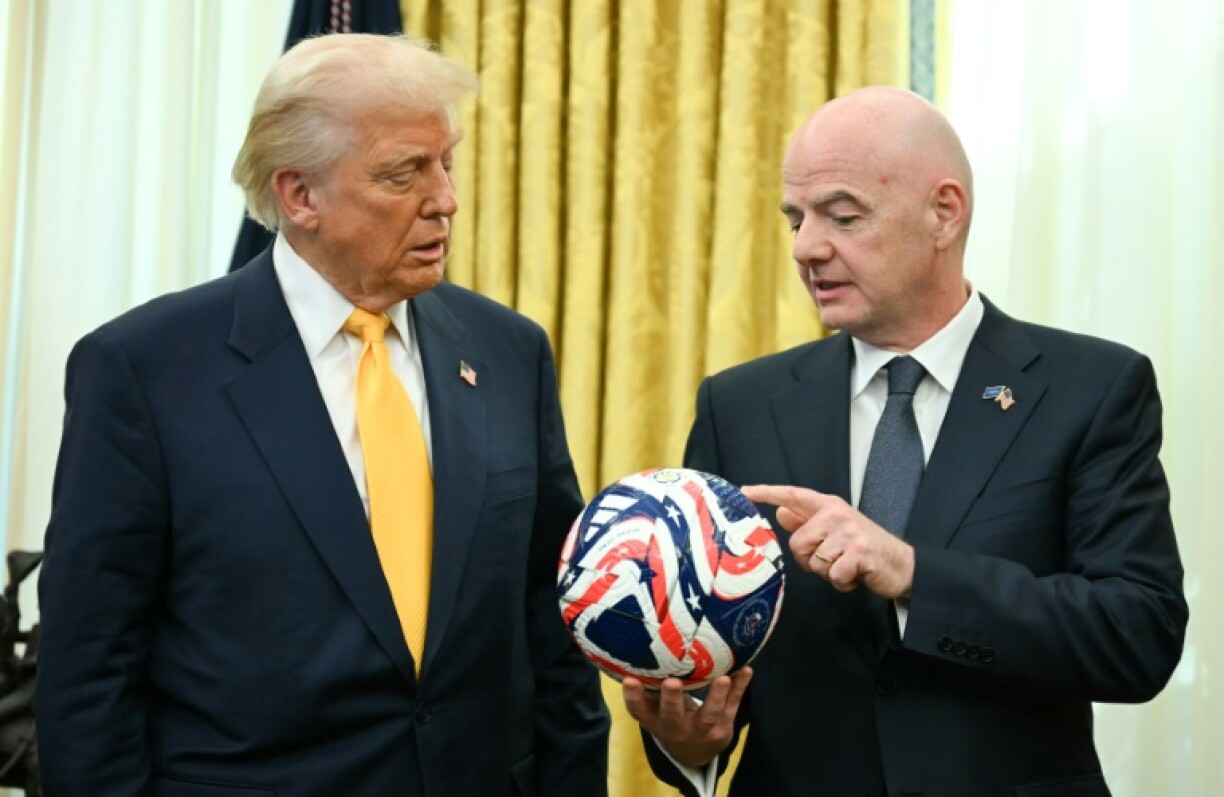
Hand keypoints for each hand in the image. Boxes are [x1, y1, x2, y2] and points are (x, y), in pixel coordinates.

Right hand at [621, 668, 751, 768]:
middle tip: (672, 682)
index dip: (633, 697)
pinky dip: (740, 688)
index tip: (629, 680)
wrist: (695, 753)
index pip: (640, 712)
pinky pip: (733, 705)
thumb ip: (650, 688)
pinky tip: (746, 671)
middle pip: (673, 716)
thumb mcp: (656, 710)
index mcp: (656, 721)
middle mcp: (676, 728)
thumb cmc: (670, 719)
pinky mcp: (724, 726)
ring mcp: (702, 729)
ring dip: (716, 696)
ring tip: (722, 678)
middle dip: (672, 700)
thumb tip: (640, 649)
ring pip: (709, 715)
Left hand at [742, 484, 913, 598]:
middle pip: (797, 543)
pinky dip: (842, 583)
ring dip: (828, 573)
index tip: (744, 492)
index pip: (793, 495)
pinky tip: (855, 576)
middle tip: (833, 559)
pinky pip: (832, 576)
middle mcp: (837, 514)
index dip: (767, 493)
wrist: (901, 564)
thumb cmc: (863, 548)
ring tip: (846, 566)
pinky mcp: (859, 552)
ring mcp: (849, 532)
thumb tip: (781, 512)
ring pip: (813, 562)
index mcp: (828, 506)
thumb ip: (807, 521)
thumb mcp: (834, 530)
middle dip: (810, 560)